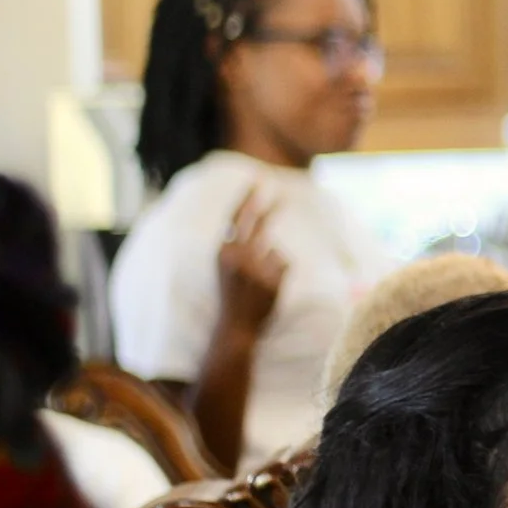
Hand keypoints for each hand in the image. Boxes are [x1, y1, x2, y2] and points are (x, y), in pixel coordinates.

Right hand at [214, 189, 286, 339]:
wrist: (236, 326)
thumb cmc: (233, 294)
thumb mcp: (229, 267)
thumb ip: (243, 246)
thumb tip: (265, 225)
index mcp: (223, 252)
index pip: (235, 219)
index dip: (246, 199)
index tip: (257, 182)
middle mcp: (239, 256)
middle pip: (259, 224)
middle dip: (271, 209)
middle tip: (284, 195)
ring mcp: (258, 267)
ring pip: (275, 251)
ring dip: (270, 264)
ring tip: (257, 283)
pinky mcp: (275, 277)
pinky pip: (284, 264)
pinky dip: (279, 273)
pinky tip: (268, 288)